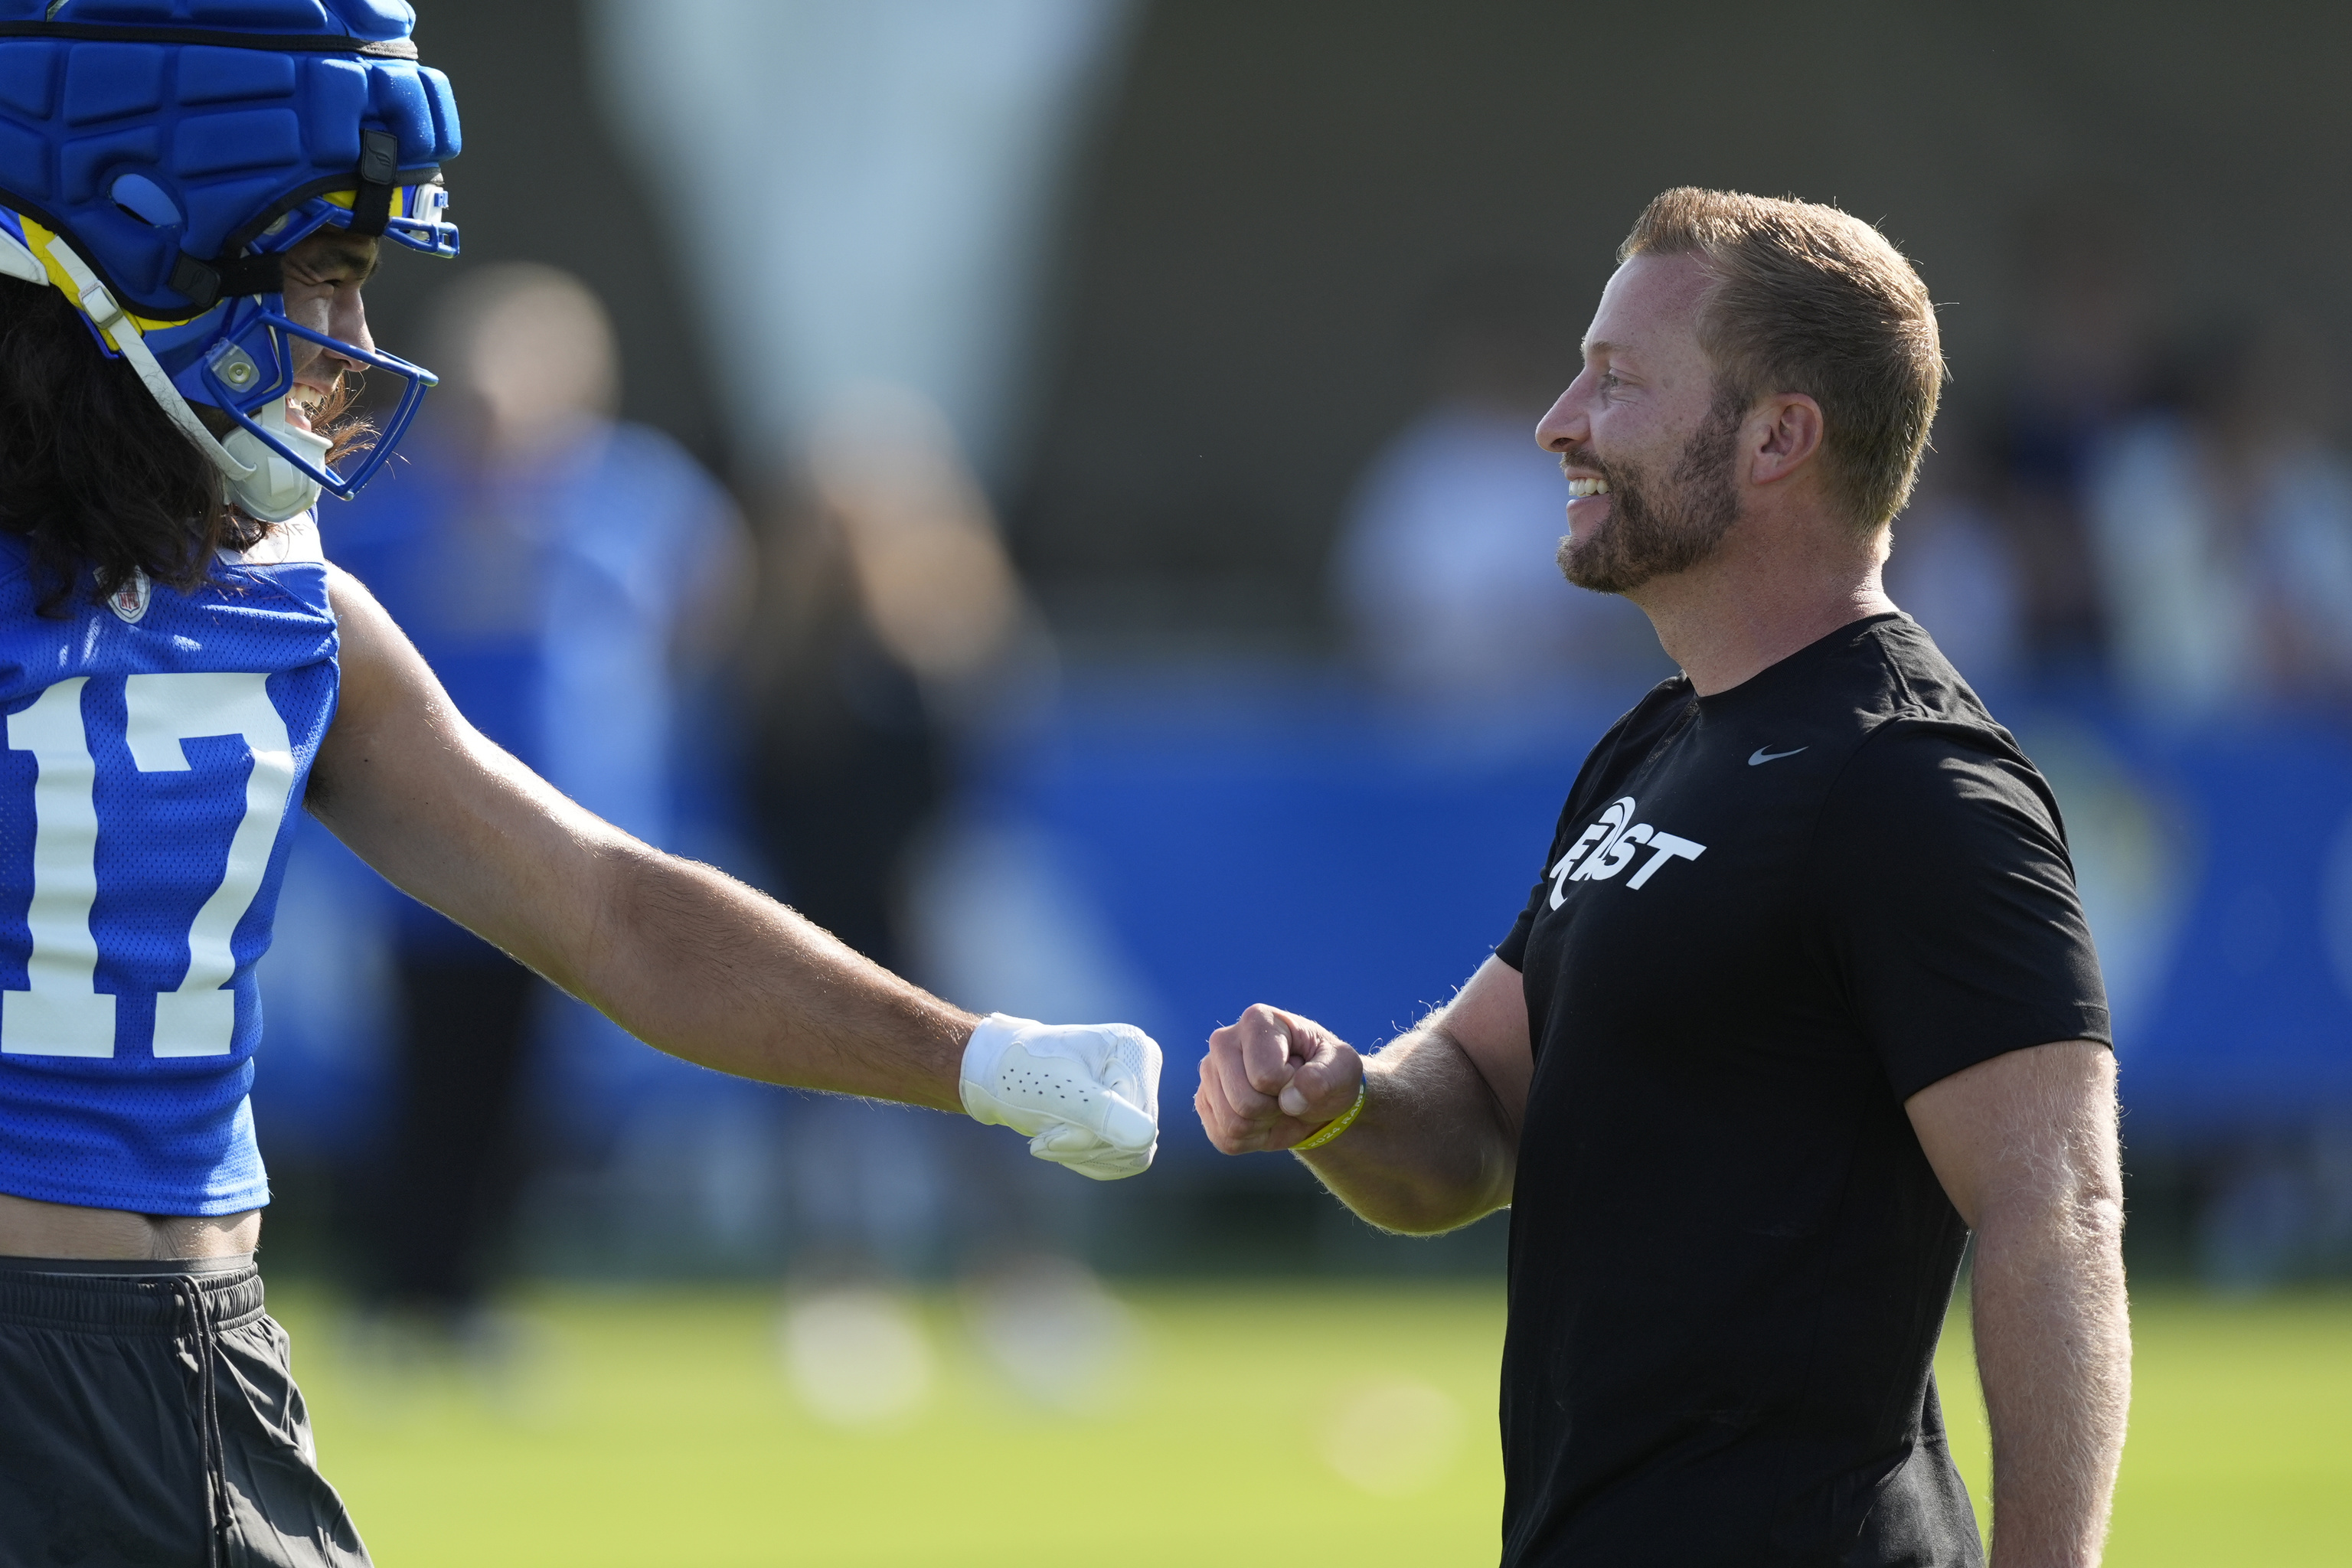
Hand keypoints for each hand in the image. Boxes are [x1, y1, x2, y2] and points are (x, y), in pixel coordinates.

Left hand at [960, 1015, 1162, 1179]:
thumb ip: (1102, 1113)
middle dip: (1083, 1145)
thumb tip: (1146, 1137)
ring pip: (1130, 1154)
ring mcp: (1136, 1095)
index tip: (1051, 1120)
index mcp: (1135, 1050)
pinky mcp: (1126, 1118)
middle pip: (1135, 1139)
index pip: (1135, 1118)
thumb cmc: (1021, 1074)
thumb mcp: (1058, 1094)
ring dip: (1081, 1155)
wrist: (997, 1076)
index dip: (1092, 1133)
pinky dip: (1087, 1160)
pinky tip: (1062, 1140)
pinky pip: (1124, 1160)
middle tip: (1043, 1136)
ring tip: (1049, 1133)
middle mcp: (1142, 1070)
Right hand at [1196, 1004, 1362, 1154]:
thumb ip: (1326, 1077)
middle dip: (1277, 1110)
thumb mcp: (1343, 1069)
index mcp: (1257, 1020)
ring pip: (1233, 1125)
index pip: (1266, 1076)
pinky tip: (1264, 1118)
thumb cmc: (1327, 1073)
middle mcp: (1223, 1041)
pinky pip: (1225, 1139)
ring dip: (1265, 1126)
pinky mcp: (1204, 1101)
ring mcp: (1209, 1072)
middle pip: (1244, 1103)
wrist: (1314, 1094)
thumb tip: (1291, 1099)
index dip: (1292, 1087)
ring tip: (1277, 1105)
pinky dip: (1253, 1139)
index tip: (1301, 1072)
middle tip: (1289, 1094)